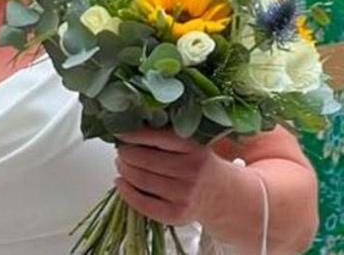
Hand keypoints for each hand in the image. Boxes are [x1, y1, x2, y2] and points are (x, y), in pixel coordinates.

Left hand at [114, 129, 228, 225]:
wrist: (224, 196)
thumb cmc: (200, 166)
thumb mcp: (192, 146)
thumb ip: (166, 138)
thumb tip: (129, 128)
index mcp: (195, 149)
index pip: (158, 138)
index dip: (133, 135)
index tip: (119, 133)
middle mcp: (192, 172)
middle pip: (144, 160)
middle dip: (125, 154)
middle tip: (120, 151)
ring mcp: (185, 195)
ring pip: (141, 180)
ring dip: (124, 170)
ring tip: (121, 164)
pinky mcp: (177, 215)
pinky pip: (143, 203)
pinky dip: (126, 192)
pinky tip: (120, 182)